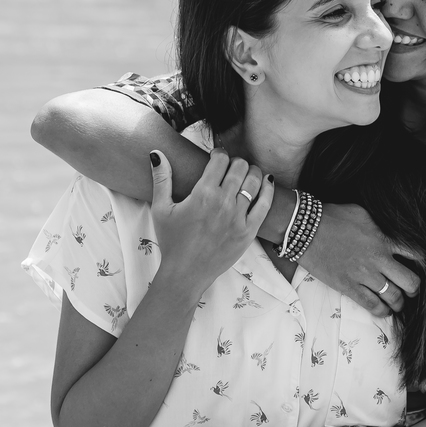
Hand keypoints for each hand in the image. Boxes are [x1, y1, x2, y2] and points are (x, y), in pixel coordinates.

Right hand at [149, 149, 271, 294]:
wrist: (186, 272)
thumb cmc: (172, 241)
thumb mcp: (161, 209)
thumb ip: (161, 179)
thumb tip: (157, 153)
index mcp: (203, 194)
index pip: (220, 160)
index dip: (219, 154)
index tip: (216, 157)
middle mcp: (223, 203)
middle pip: (240, 168)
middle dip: (236, 162)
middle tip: (232, 167)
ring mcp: (238, 217)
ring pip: (254, 182)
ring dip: (252, 172)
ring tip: (248, 172)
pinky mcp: (249, 231)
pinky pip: (265, 205)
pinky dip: (268, 190)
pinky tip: (267, 181)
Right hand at [298, 203, 421, 316]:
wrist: (306, 229)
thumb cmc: (333, 217)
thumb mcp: (363, 214)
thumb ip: (380, 227)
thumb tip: (388, 232)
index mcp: (384, 240)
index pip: (415, 255)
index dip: (422, 264)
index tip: (420, 268)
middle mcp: (378, 260)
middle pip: (410, 282)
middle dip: (414, 289)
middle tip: (411, 291)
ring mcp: (364, 275)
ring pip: (393, 297)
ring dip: (399, 303)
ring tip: (397, 304)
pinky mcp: (348, 287)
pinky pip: (372, 305)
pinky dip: (381, 311)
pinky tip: (383, 310)